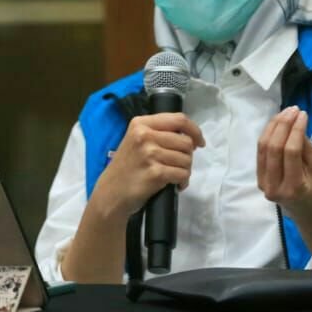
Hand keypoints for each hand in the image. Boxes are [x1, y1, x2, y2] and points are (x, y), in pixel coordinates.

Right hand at [89, 113, 205, 221]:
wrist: (112, 192)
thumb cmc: (126, 166)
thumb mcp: (136, 140)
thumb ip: (157, 133)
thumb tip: (189, 136)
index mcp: (141, 123)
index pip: (179, 119)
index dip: (195, 130)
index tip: (199, 142)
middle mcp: (145, 135)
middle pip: (186, 141)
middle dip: (188, 156)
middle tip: (179, 164)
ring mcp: (150, 154)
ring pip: (186, 159)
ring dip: (185, 170)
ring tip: (174, 175)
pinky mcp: (156, 173)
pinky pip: (182, 174)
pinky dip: (183, 181)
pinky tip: (175, 185)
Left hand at [256, 106, 311, 221]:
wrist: (308, 214)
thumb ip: (306, 148)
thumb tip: (295, 123)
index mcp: (293, 188)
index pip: (290, 152)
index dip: (295, 129)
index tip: (303, 114)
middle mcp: (274, 187)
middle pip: (273, 148)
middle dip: (282, 125)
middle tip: (293, 110)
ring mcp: (263, 184)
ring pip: (263, 148)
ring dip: (273, 127)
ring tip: (285, 113)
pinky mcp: (259, 178)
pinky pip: (261, 152)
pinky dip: (268, 136)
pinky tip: (277, 124)